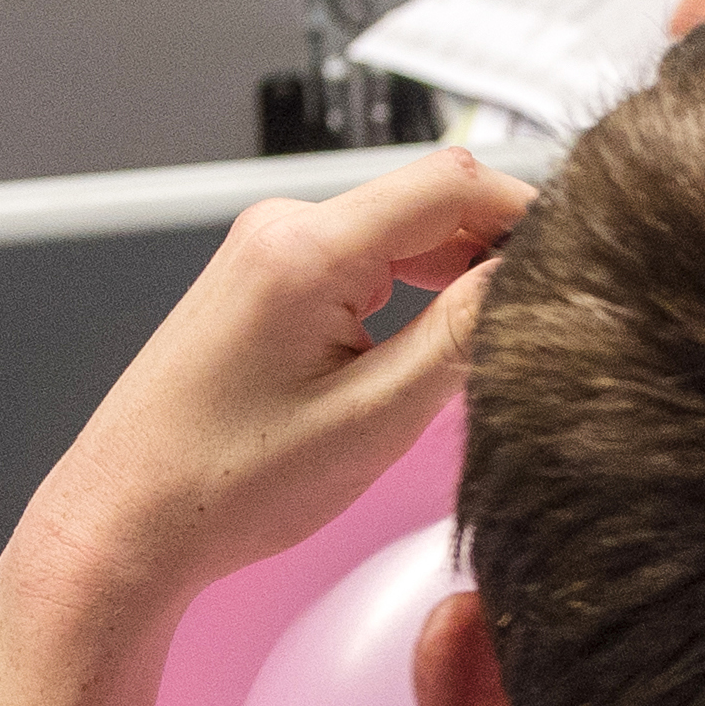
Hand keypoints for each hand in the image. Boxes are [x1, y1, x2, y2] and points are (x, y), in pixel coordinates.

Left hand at [3, 148, 530, 630]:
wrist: (124, 521)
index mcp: (305, 248)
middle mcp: (279, 228)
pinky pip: (366, 257)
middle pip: (432, 200)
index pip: (455, 184)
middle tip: (546, 323)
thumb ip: (466, 334)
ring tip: (492, 346)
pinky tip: (432, 348)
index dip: (533, 217)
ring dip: (458, 273)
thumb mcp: (377, 418)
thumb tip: (539, 277)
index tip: (581, 267)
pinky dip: (414, 289)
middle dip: (499, 249)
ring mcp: (266, 249)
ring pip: (404, 231)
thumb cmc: (226, 484)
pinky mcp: (264, 277)